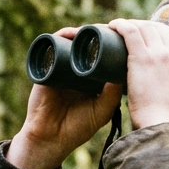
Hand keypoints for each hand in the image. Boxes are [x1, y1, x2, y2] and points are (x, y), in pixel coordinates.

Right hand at [8, 27, 122, 168]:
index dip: (110, 47)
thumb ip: (112, 95)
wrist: (51, 138)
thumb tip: (122, 71)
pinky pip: (51, 48)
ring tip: (90, 31)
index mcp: (91, 80)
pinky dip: (59, 38)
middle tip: (108, 30)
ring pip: (70, 44)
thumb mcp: (101, 111)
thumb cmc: (77, 129)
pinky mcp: (46, 69)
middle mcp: (76, 72)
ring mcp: (61, 69)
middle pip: (86, 47)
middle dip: (95, 37)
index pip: (101, 58)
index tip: (121, 39)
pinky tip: (69, 34)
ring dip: (79, 34)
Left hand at [107, 19, 168, 129]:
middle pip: (157, 27)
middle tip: (127, 33)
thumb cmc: (166, 118)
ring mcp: (160, 53)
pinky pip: (130, 31)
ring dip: (129, 24)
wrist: (164, 125)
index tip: (145, 37)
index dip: (157, 31)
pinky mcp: (143, 57)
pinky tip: (113, 26)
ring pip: (143, 26)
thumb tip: (159, 80)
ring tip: (117, 30)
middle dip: (141, 26)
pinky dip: (120, 25)